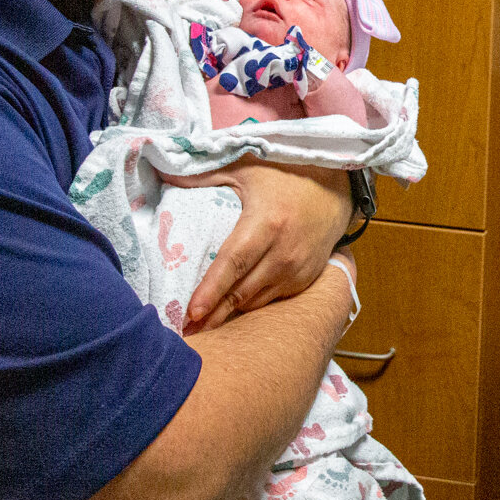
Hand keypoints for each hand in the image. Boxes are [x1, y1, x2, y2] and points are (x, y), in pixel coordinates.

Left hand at [184, 159, 353, 328]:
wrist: (336, 188)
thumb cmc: (286, 174)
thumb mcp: (246, 165)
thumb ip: (205, 173)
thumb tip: (164, 174)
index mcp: (267, 224)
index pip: (233, 264)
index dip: (211, 291)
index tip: (191, 313)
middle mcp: (284, 252)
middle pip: (242, 292)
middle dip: (213, 315)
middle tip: (186, 333)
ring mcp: (298, 269)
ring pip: (257, 302)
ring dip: (231, 315)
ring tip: (204, 326)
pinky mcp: (307, 279)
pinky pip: (273, 300)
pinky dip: (252, 306)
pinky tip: (233, 312)